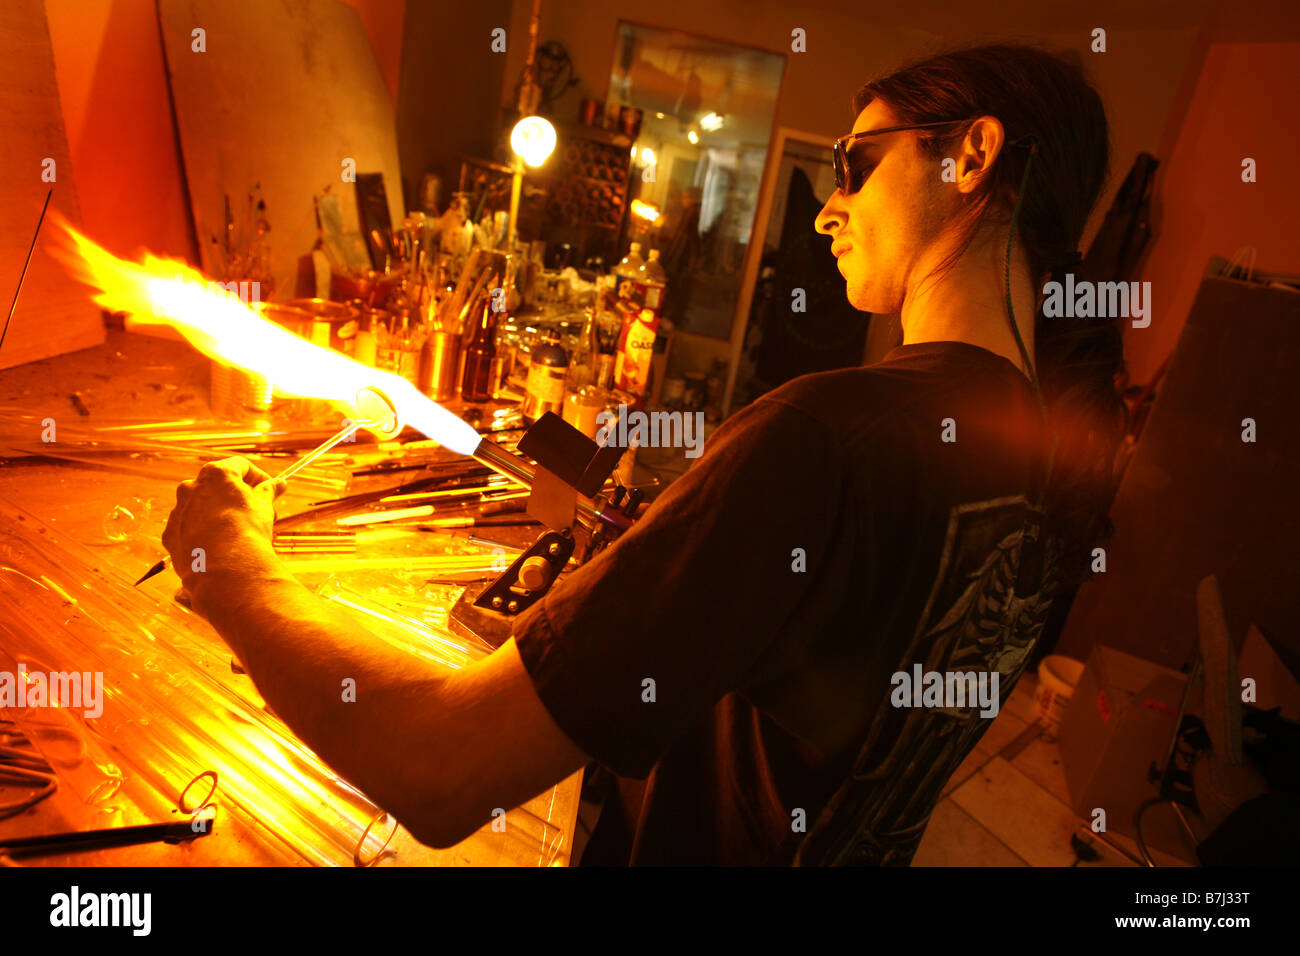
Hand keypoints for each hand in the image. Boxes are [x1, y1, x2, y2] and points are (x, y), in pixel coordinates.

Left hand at [162, 457, 285, 599]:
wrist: (225, 569)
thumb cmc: (248, 532)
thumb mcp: (264, 508)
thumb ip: (268, 492)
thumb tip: (279, 484)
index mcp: (216, 474)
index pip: (239, 466)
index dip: (258, 476)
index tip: (269, 489)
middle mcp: (191, 487)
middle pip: (216, 486)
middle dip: (236, 496)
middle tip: (255, 511)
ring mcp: (178, 511)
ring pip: (200, 507)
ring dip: (217, 515)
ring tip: (236, 533)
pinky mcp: (170, 534)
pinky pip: (188, 528)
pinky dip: (202, 533)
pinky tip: (218, 547)